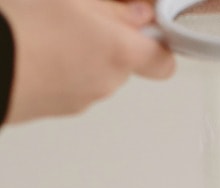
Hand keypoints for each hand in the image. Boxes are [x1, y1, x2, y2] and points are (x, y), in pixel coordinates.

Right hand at [2, 0, 174, 123]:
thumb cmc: (20, 27)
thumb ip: (111, 8)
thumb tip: (137, 15)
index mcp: (117, 52)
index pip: (163, 61)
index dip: (157, 43)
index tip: (143, 23)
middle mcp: (105, 83)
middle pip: (124, 63)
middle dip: (108, 38)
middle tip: (78, 13)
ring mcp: (79, 101)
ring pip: (94, 72)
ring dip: (80, 50)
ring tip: (46, 26)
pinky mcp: (54, 110)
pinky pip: (68, 84)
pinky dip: (59, 66)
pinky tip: (33, 46)